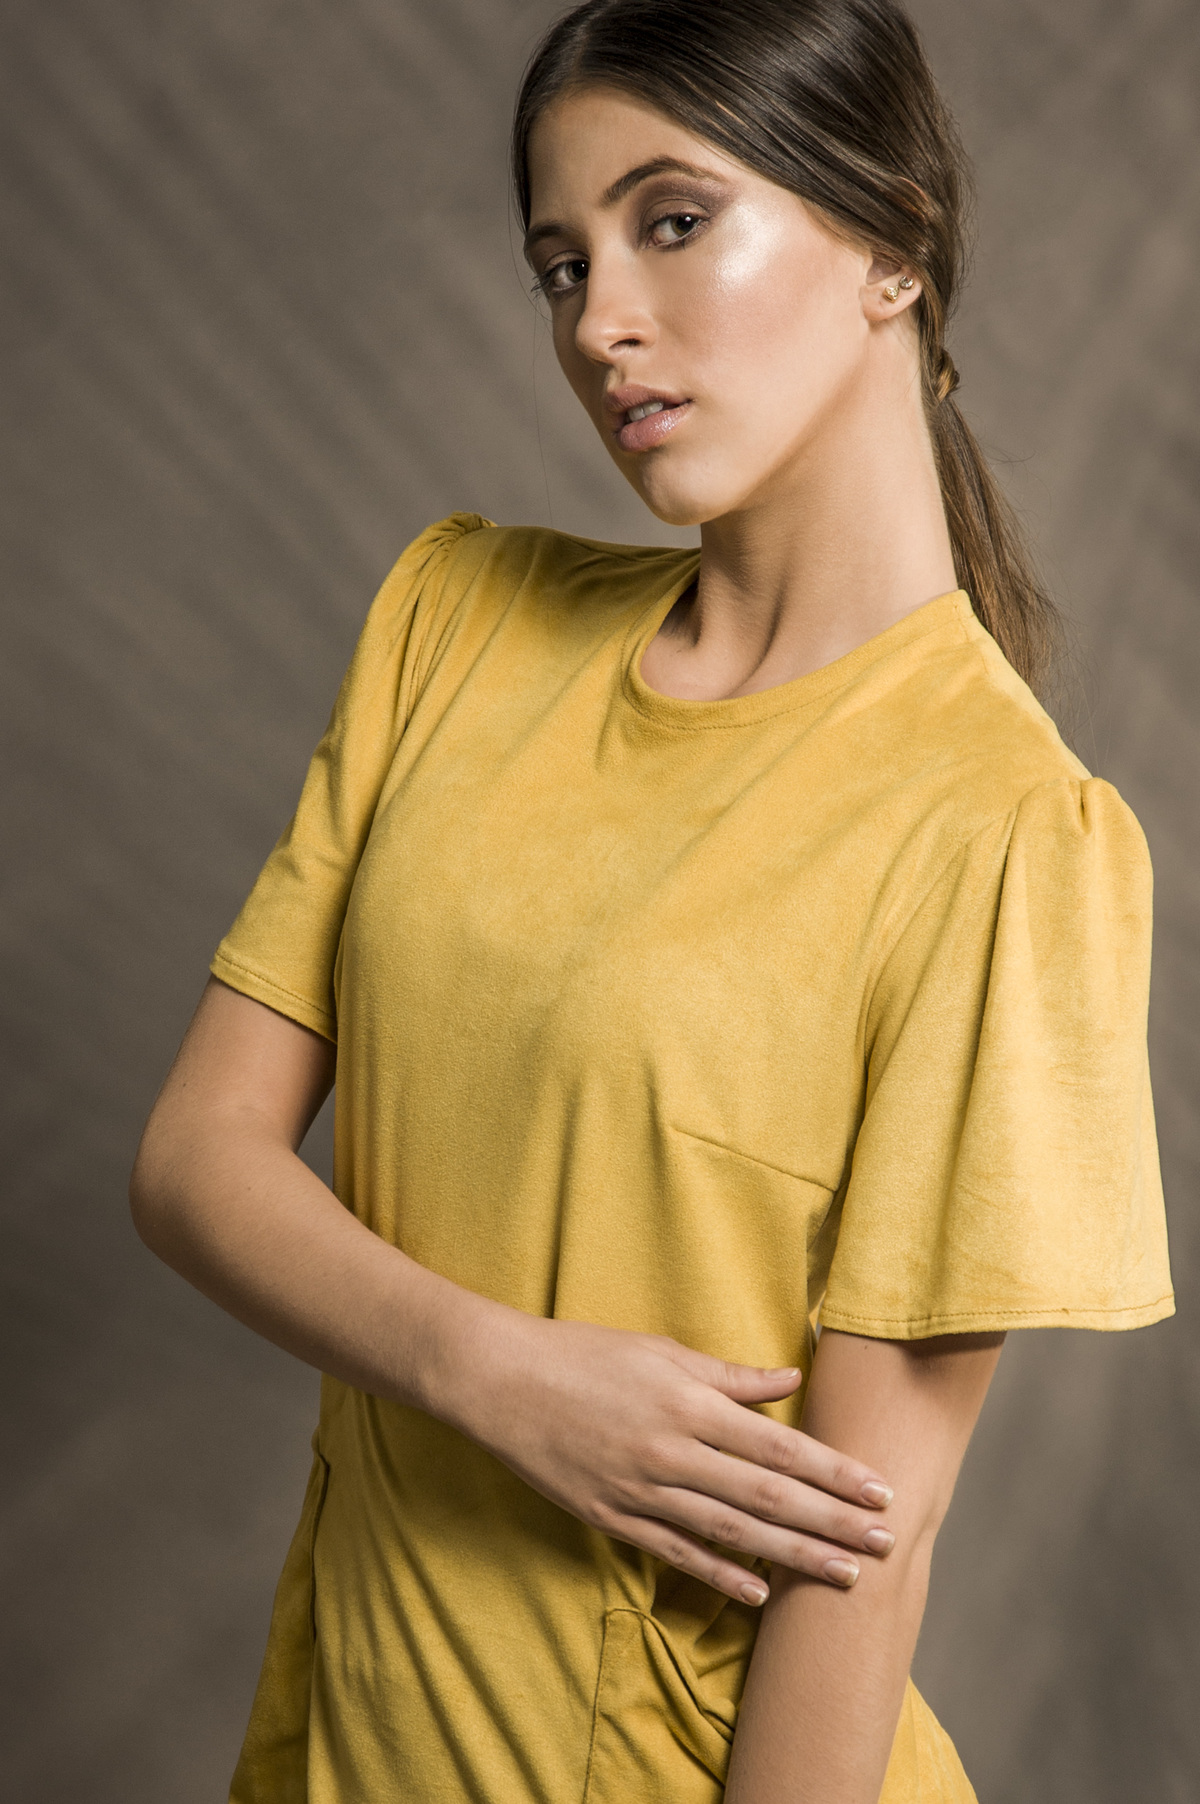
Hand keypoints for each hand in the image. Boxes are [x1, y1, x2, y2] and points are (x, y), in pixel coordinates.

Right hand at [437, 1311, 895, 1604]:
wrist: (500, 1380)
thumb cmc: (583, 1353)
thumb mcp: (661, 1351)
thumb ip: (730, 1376)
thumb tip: (792, 1379)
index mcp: (689, 1404)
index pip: (780, 1447)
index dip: (835, 1473)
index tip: (881, 1490)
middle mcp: (673, 1451)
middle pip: (768, 1496)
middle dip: (833, 1522)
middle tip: (887, 1543)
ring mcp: (641, 1490)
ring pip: (732, 1532)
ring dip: (793, 1555)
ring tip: (843, 1573)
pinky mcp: (610, 1516)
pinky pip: (675, 1552)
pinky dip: (720, 1574)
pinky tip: (760, 1591)